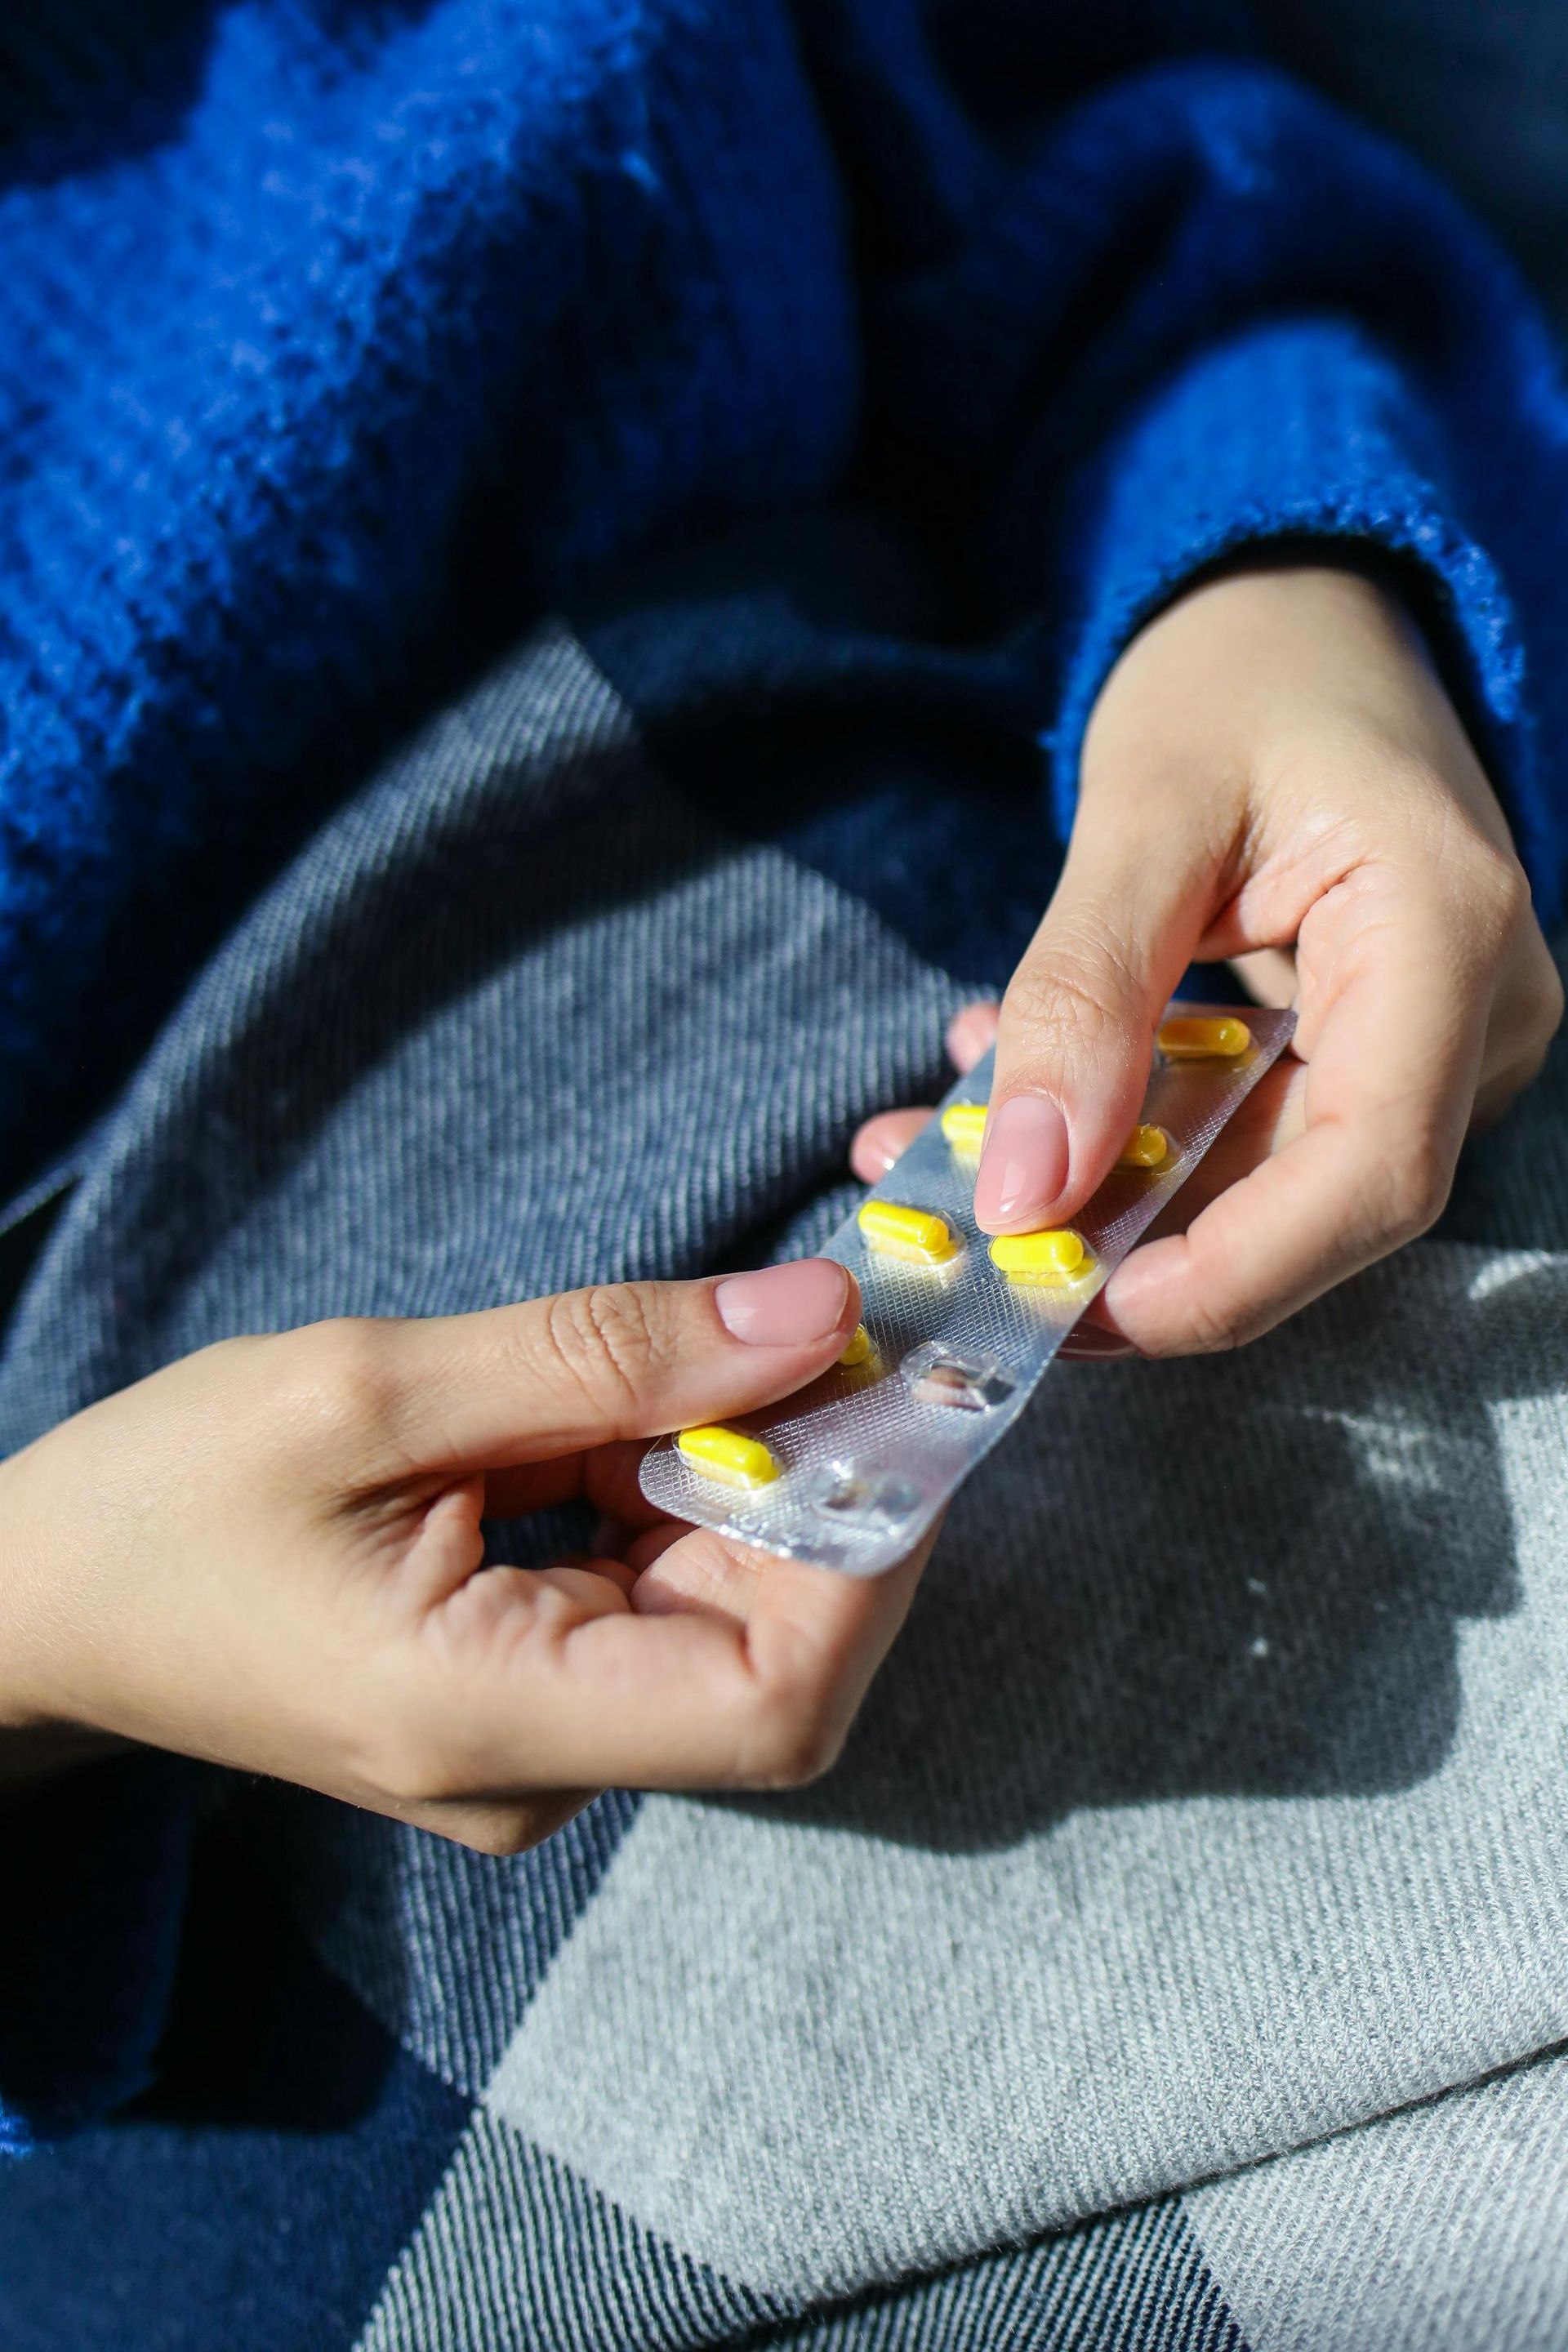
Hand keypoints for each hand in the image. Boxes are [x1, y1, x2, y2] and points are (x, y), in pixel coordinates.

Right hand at [0, 1262, 929, 1848]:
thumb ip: (598, 1355)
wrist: (38, 1605)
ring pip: (726, 1614)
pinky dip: (678, 1490)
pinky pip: (658, 1599)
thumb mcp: (367, 1390)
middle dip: (819, 1486)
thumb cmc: (162, 1501)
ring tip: (712, 1345)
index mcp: (488, 1721)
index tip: (883, 1392)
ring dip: (749, 1474)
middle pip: (773, 1652)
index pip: (777, 1700)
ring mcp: (539, 1748)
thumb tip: (810, 1316)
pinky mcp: (530, 1701)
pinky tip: (632, 1403)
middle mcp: (538, 1771)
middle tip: (820, 1325)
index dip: (869, 1553)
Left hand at [855, 565, 1561, 1354]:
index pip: (1372, 1174)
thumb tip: (1023, 1190)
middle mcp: (1476, 1011)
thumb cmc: (1243, 670)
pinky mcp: (1374, 1046)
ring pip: (1269, 1185)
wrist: (1301, 613)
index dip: (1229, 1273)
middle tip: (964, 1235)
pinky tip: (1013, 1105)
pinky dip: (1132, 1138)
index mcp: (1449, 932)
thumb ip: (1085, 996)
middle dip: (1134, 1241)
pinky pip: (1255, 1137)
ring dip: (1108, 1189)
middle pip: (1317, 1205)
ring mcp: (1435, 1037)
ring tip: (944, 1148)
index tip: (1079, 1304)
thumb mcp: (1144, 812)